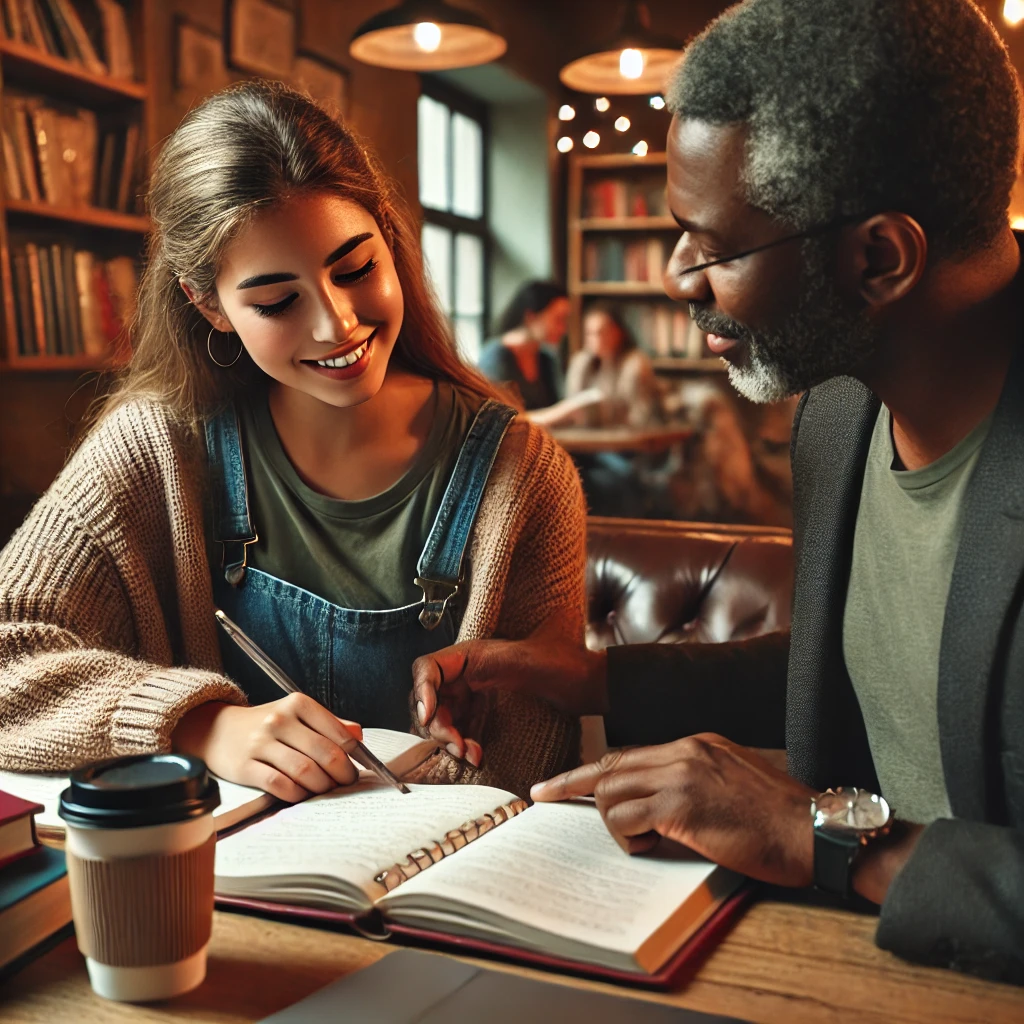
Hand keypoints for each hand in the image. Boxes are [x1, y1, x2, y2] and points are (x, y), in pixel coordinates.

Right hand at [172, 695, 363, 802]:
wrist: (217, 730)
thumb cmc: (267, 724)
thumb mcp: (297, 714)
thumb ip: (329, 723)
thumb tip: (358, 736)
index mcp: (298, 703)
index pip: (338, 733)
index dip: (354, 755)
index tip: (358, 768)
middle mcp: (280, 720)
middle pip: (324, 753)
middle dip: (342, 773)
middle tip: (346, 783)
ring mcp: (261, 743)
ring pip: (305, 771)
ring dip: (321, 786)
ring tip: (326, 789)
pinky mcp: (245, 766)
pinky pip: (279, 785)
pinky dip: (297, 794)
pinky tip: (302, 794)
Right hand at [411, 636, 607, 762]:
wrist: (587, 683)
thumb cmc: (561, 665)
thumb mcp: (521, 662)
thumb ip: (481, 666)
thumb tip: (436, 681)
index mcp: (470, 653)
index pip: (427, 668)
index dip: (421, 691)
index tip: (429, 715)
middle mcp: (466, 671)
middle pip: (430, 699)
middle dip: (439, 726)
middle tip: (458, 746)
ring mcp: (473, 692)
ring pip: (442, 718)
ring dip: (449, 740)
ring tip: (471, 755)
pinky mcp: (482, 710)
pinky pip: (459, 729)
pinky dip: (462, 744)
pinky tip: (477, 754)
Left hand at [532, 734, 816, 887]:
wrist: (816, 832)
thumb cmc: (781, 819)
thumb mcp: (735, 782)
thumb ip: (695, 781)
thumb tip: (657, 804)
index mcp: (698, 744)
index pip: (630, 754)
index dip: (594, 770)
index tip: (562, 781)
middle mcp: (685, 751)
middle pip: (610, 764)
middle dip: (572, 784)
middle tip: (542, 796)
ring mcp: (683, 775)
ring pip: (613, 792)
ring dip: (614, 824)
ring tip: (643, 843)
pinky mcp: (683, 805)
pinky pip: (628, 819)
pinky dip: (629, 838)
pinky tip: (652, 848)